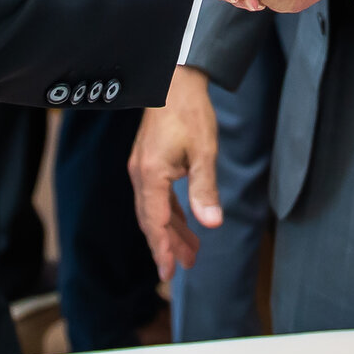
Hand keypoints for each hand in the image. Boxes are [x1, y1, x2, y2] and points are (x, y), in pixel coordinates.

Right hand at [129, 65, 221, 279]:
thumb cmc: (190, 113)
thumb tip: (212, 223)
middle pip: (151, 219)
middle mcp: (141, 174)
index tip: (168, 272)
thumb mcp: (204, 151)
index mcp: (150, 175)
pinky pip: (156, 196)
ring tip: (190, 252)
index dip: (162, 248)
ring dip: (171, 230)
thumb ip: (205, 189)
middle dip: (167, 244)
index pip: (155, 222)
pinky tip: (183, 221)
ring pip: (154, 209)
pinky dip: (169, 212)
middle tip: (182, 268)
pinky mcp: (148, 161)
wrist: (175, 80)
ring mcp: (142, 168)